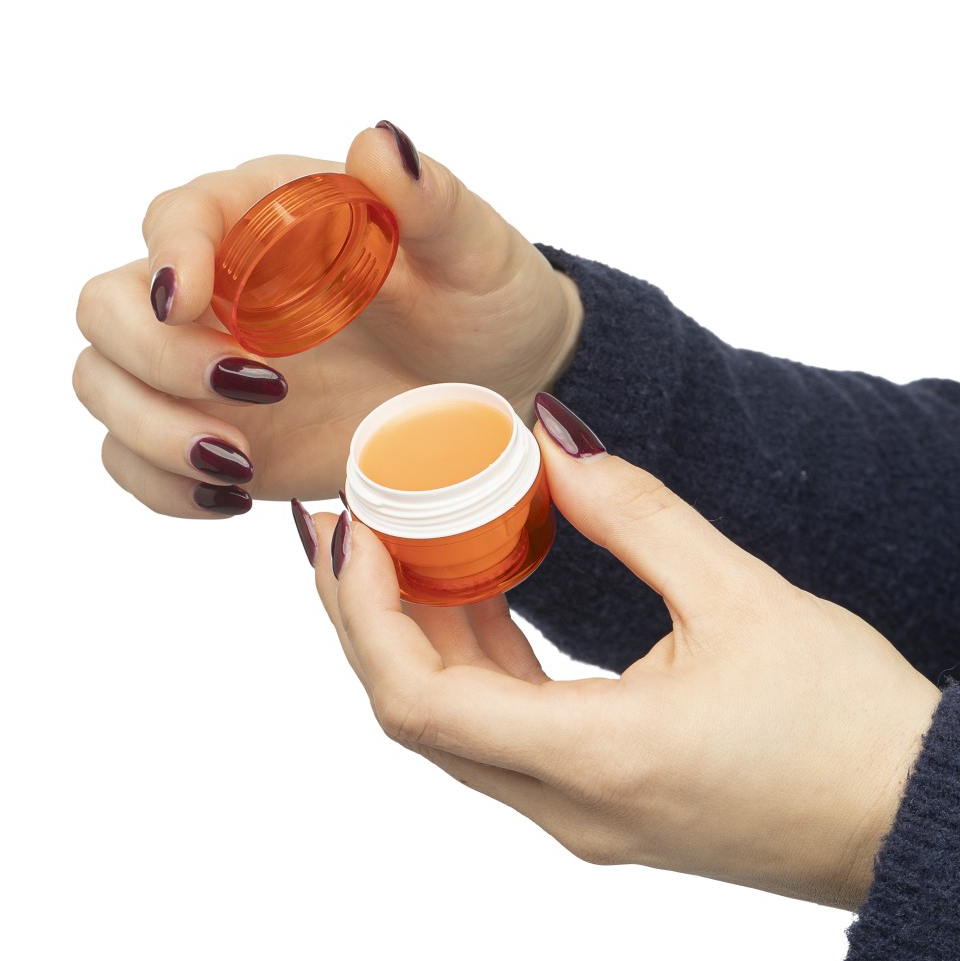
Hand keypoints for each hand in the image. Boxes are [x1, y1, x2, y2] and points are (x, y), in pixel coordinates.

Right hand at [73, 123, 581, 514]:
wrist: (493, 382)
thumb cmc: (481, 301)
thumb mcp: (472, 251)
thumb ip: (427, 202)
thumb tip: (381, 145)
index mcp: (268, 218)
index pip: (177, 216)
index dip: (168, 253)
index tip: (192, 300)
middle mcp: (220, 290)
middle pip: (107, 308)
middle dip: (153, 358)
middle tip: (255, 392)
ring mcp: (208, 367)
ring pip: (105, 385)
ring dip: (151, 431)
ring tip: (241, 462)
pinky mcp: (217, 431)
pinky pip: (137, 459)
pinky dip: (161, 484)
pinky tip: (232, 496)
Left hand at [309, 393, 940, 908]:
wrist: (915, 817)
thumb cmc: (850, 725)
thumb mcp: (741, 596)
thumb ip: (634, 513)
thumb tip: (551, 442)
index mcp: (595, 757)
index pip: (414, 696)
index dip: (365, 608)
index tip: (356, 525)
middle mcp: (566, 804)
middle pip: (410, 712)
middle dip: (367, 612)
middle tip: (355, 520)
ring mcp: (578, 812)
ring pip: (450, 723)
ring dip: (417, 632)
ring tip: (407, 541)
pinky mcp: (598, 800)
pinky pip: (498, 730)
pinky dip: (471, 658)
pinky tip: (478, 590)